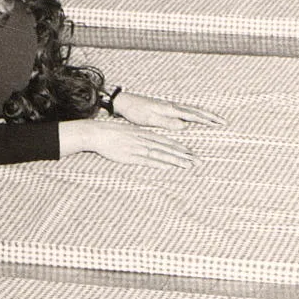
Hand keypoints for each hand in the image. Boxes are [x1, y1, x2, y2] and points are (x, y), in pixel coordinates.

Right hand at [62, 120, 195, 167]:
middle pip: (169, 149)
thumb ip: (143, 138)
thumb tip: (153, 143)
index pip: (168, 142)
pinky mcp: (130, 156)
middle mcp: (146, 141)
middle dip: (185, 156)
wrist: (98, 133)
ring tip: (190, 165)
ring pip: (162, 154)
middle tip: (200, 162)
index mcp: (146, 135)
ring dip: (176, 160)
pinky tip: (169, 166)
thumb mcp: (131, 132)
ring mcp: (139, 148)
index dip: (182, 148)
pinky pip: (147, 160)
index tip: (193, 154)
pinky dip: (159, 163)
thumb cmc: (113, 133)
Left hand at [108, 92, 220, 128]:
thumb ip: (167, 122)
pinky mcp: (166, 108)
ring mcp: (169, 106)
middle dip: (211, 117)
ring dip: (204, 115)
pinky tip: (196, 118)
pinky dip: (194, 114)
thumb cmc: (135, 111)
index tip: (220, 123)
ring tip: (215, 120)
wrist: (125, 102)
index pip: (193, 115)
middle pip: (196, 111)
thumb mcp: (149, 119)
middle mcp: (172, 106)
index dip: (207, 120)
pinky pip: (185, 111)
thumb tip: (185, 125)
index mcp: (170, 109)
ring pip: (192, 110)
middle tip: (224, 121)